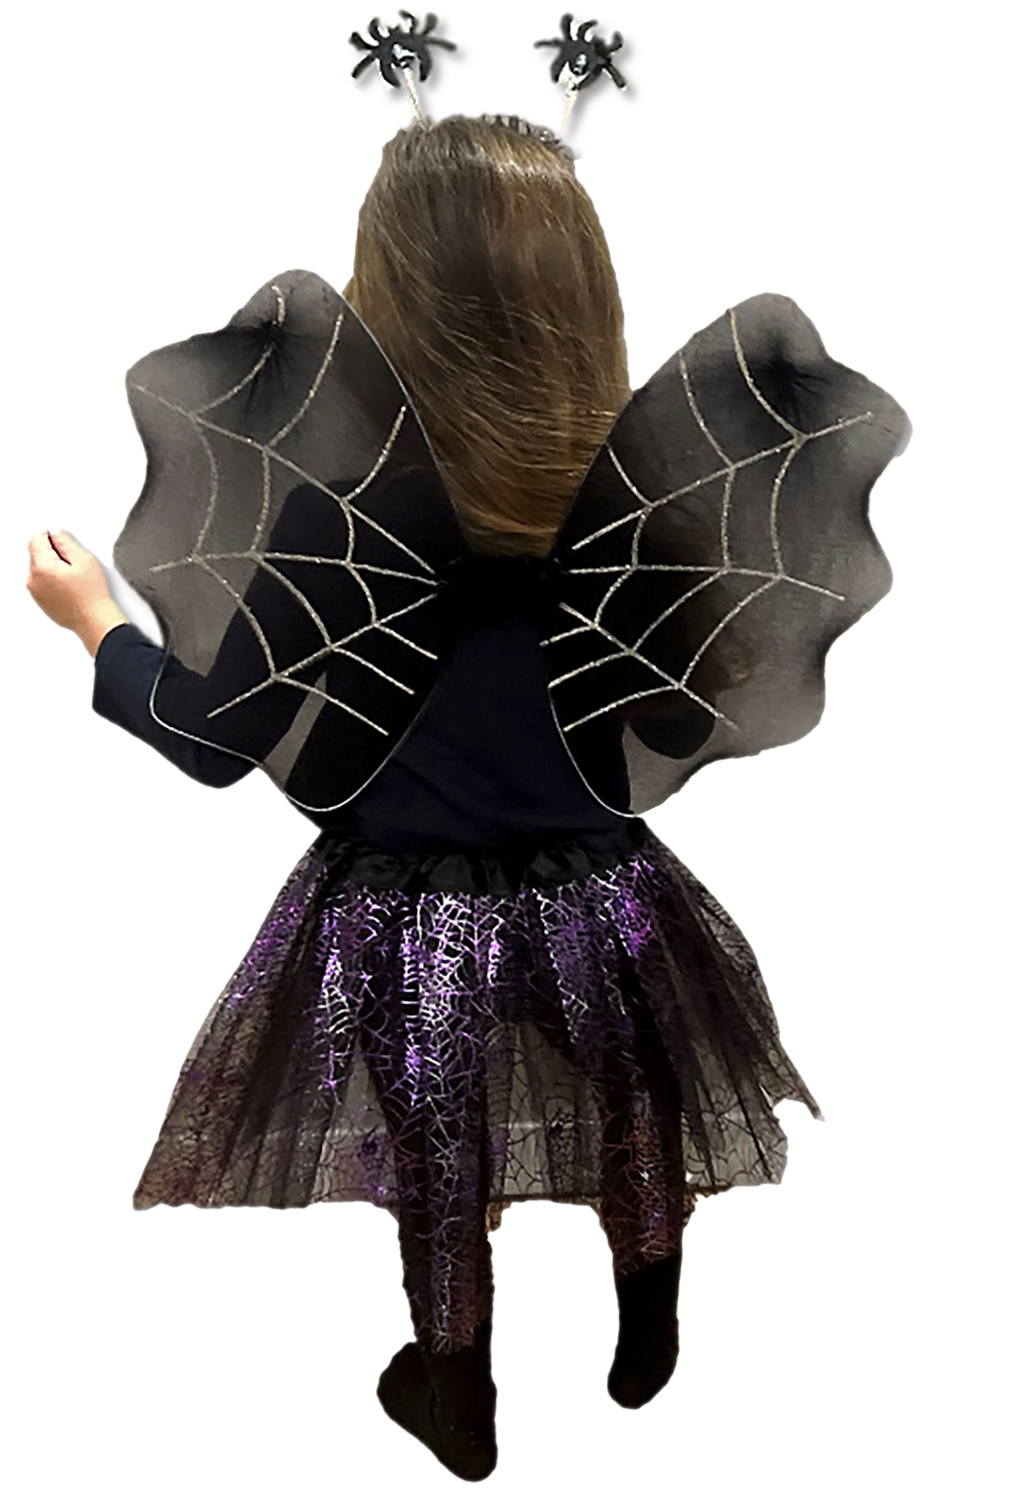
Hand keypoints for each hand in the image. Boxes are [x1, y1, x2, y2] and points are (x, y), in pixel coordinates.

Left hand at [26, 529, 127, 656]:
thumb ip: (66, 542)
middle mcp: (34, 580)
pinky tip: (70, 587)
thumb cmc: (92, 595)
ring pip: (39, 569)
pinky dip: (53, 581)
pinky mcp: (41, 602)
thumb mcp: (84, 559)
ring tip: (73, 577)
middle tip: (73, 563)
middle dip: (52, 553)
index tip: (60, 540)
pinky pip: (43, 584)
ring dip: (52, 567)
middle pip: (36, 555)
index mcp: (42, 567)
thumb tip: (58, 535)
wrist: (95, 621)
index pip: (35, 540)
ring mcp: (36, 593)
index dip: (49, 536)